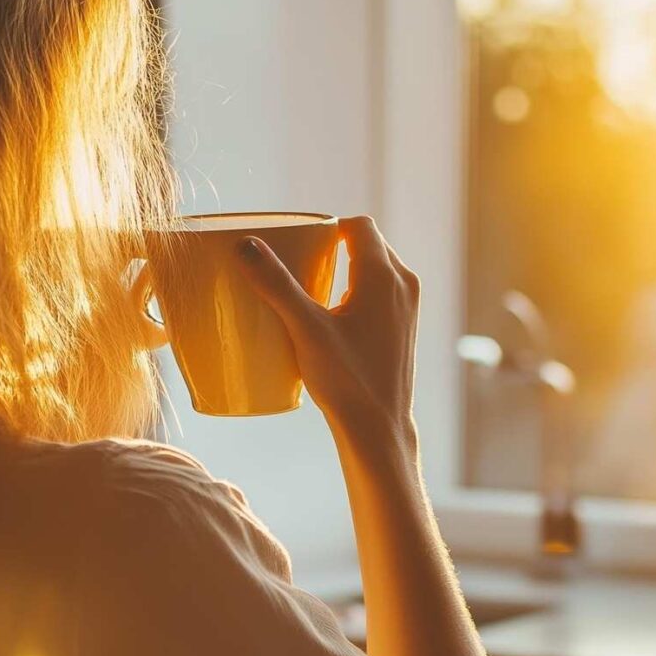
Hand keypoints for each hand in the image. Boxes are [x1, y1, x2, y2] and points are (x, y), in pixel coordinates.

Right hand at [238, 215, 420, 455]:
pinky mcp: (404, 328)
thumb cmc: (346, 380)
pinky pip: (381, 291)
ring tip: (311, 287)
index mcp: (384, 276)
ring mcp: (408, 307)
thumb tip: (247, 246)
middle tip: (300, 261)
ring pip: (376, 268)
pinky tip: (332, 313)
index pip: (359, 226)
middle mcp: (403, 285)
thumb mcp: (305, 329)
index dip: (329, 227)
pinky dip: (358, 290)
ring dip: (346, 268)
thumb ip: (276, 285)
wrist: (379, 428)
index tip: (300, 240)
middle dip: (335, 246)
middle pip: (368, 244)